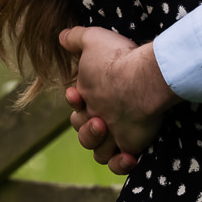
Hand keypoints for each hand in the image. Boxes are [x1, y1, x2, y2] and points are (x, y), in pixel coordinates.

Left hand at [59, 26, 177, 172]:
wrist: (141, 77)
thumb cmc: (116, 57)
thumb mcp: (92, 39)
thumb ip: (75, 38)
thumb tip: (60, 37)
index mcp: (84, 96)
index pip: (75, 107)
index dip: (75, 103)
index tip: (78, 94)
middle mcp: (95, 118)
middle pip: (84, 132)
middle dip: (88, 127)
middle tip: (100, 118)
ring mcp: (111, 133)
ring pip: (99, 151)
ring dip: (102, 146)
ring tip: (112, 132)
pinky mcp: (129, 144)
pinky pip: (120, 164)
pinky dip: (121, 164)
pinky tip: (128, 156)